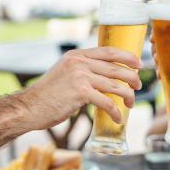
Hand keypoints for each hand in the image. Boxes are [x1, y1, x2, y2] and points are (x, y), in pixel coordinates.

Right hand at [20, 47, 141, 129]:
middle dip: (131, 77)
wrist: (30, 107)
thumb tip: (104, 75)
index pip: (108, 51)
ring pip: (114, 84)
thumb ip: (82, 69)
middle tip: (139, 85)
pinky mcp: (80, 92)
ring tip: (131, 103)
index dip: (127, 57)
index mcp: (77, 55)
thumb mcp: (65, 72)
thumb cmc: (48, 94)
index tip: (139, 64)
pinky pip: (106, 101)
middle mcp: (79, 62)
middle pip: (115, 67)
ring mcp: (80, 76)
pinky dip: (115, 111)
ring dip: (127, 95)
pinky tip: (118, 118)